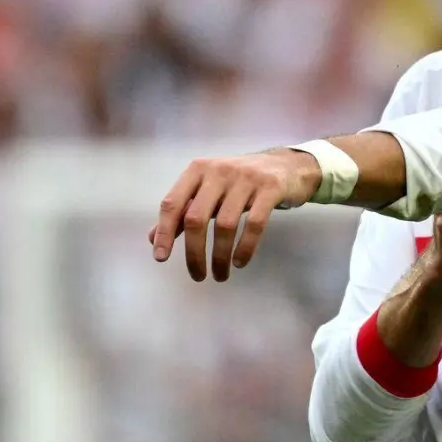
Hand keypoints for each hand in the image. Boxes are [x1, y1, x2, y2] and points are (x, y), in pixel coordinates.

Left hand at [150, 150, 321, 281]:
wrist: (287, 165)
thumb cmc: (241, 181)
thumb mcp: (210, 190)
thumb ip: (183, 211)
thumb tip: (153, 239)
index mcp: (199, 170)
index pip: (173, 203)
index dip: (165, 232)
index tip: (161, 258)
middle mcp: (219, 170)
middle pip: (196, 217)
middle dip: (194, 252)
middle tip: (198, 275)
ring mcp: (247, 178)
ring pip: (224, 224)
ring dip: (220, 256)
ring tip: (220, 274)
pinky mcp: (271, 188)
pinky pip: (254, 224)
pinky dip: (245, 247)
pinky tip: (240, 262)